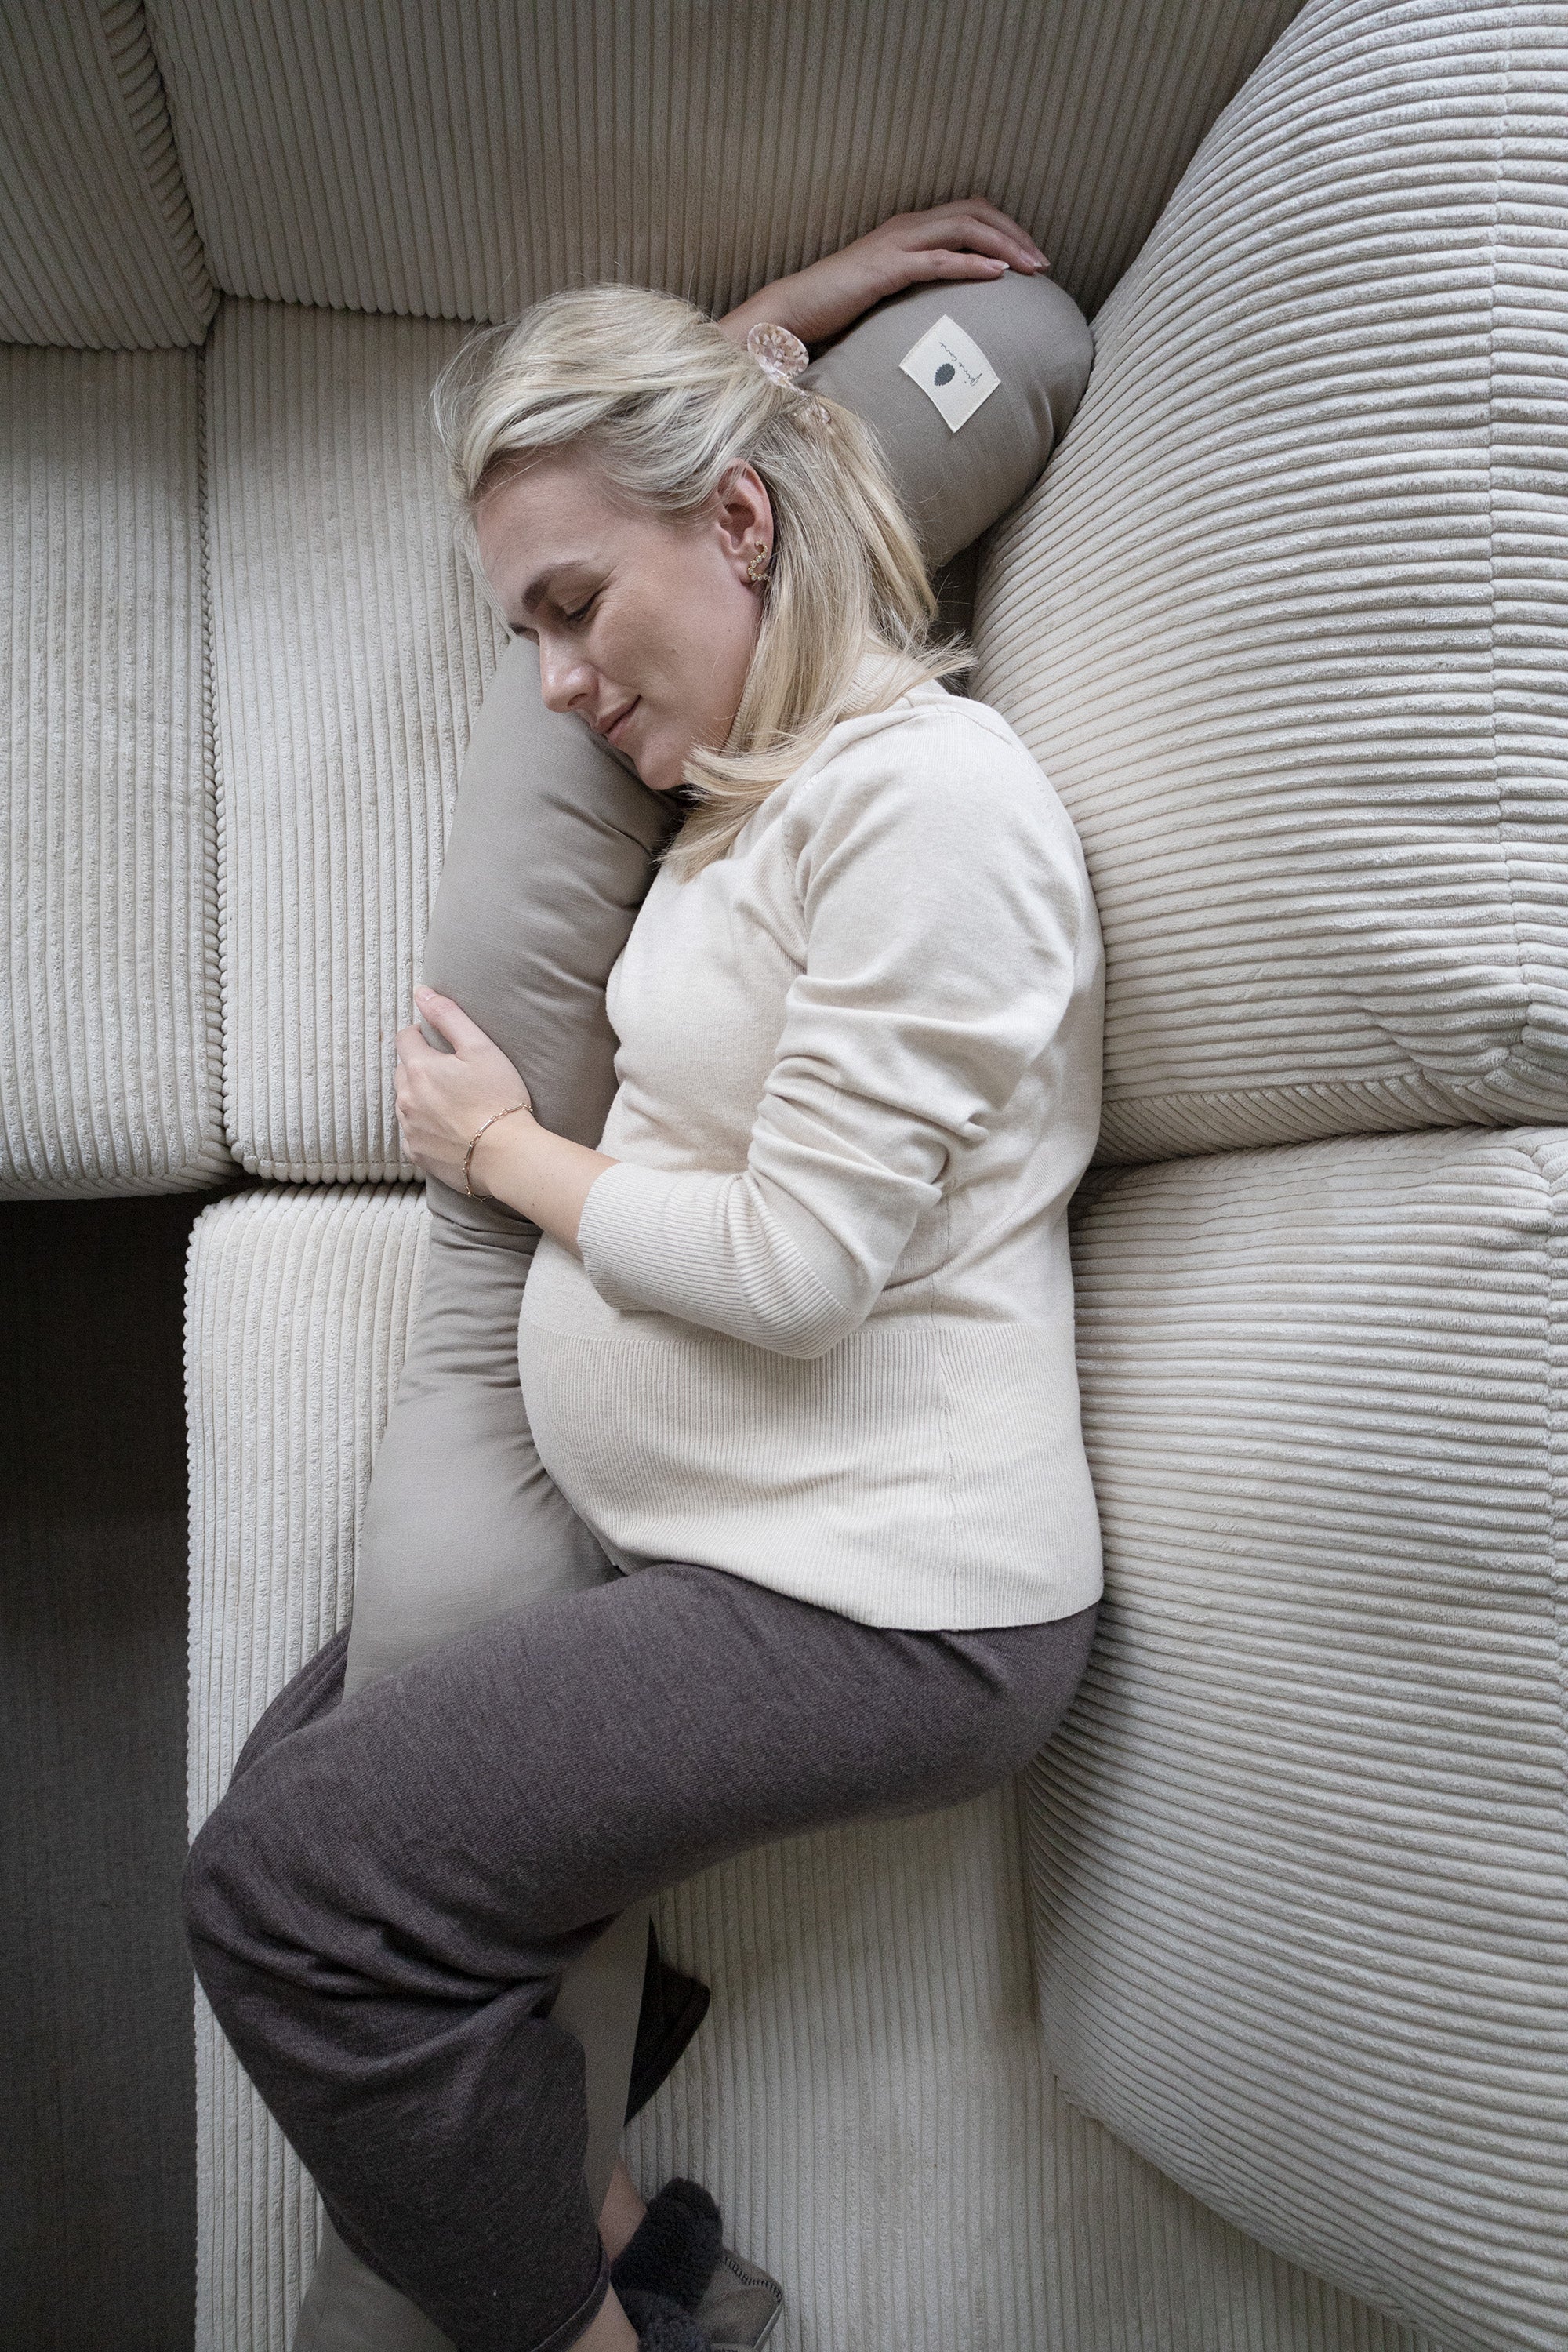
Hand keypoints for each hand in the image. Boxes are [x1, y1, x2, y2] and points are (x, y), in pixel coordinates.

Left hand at [394, 987, 533, 1196]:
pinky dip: (425, 1127)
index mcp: (419, 1068)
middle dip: (421, 1067)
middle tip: (453, 1074)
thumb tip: (422, 992)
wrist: (506, 1155)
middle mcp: (405, 1098)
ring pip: (406, 1102)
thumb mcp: (480, 1048)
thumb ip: (449, 1016)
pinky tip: (449, 1128)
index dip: (422, 1035)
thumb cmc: (499, 1099)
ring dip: (421, 1097)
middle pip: (403, 1071)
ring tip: (453, 1102)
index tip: (442, 1043)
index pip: (405, 1038)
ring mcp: (408, 1128)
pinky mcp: (416, 1153)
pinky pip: (412, 1132)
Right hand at [719, 199, 1049, 350]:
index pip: (969, 212)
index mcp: (908, 229)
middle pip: (975, 212)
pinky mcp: (887, 269)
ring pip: (964, 228)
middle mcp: (906, 226)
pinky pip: (939, 260)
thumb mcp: (887, 294)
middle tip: (1043, 263)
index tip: (1029, 256)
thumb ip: (917, 289)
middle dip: (1015, 234)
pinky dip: (972, 264)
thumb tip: (947, 310)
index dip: (1004, 228)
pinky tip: (997, 274)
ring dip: (1004, 245)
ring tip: (1031, 268)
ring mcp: (897, 244)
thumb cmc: (838, 307)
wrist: (794, 310)